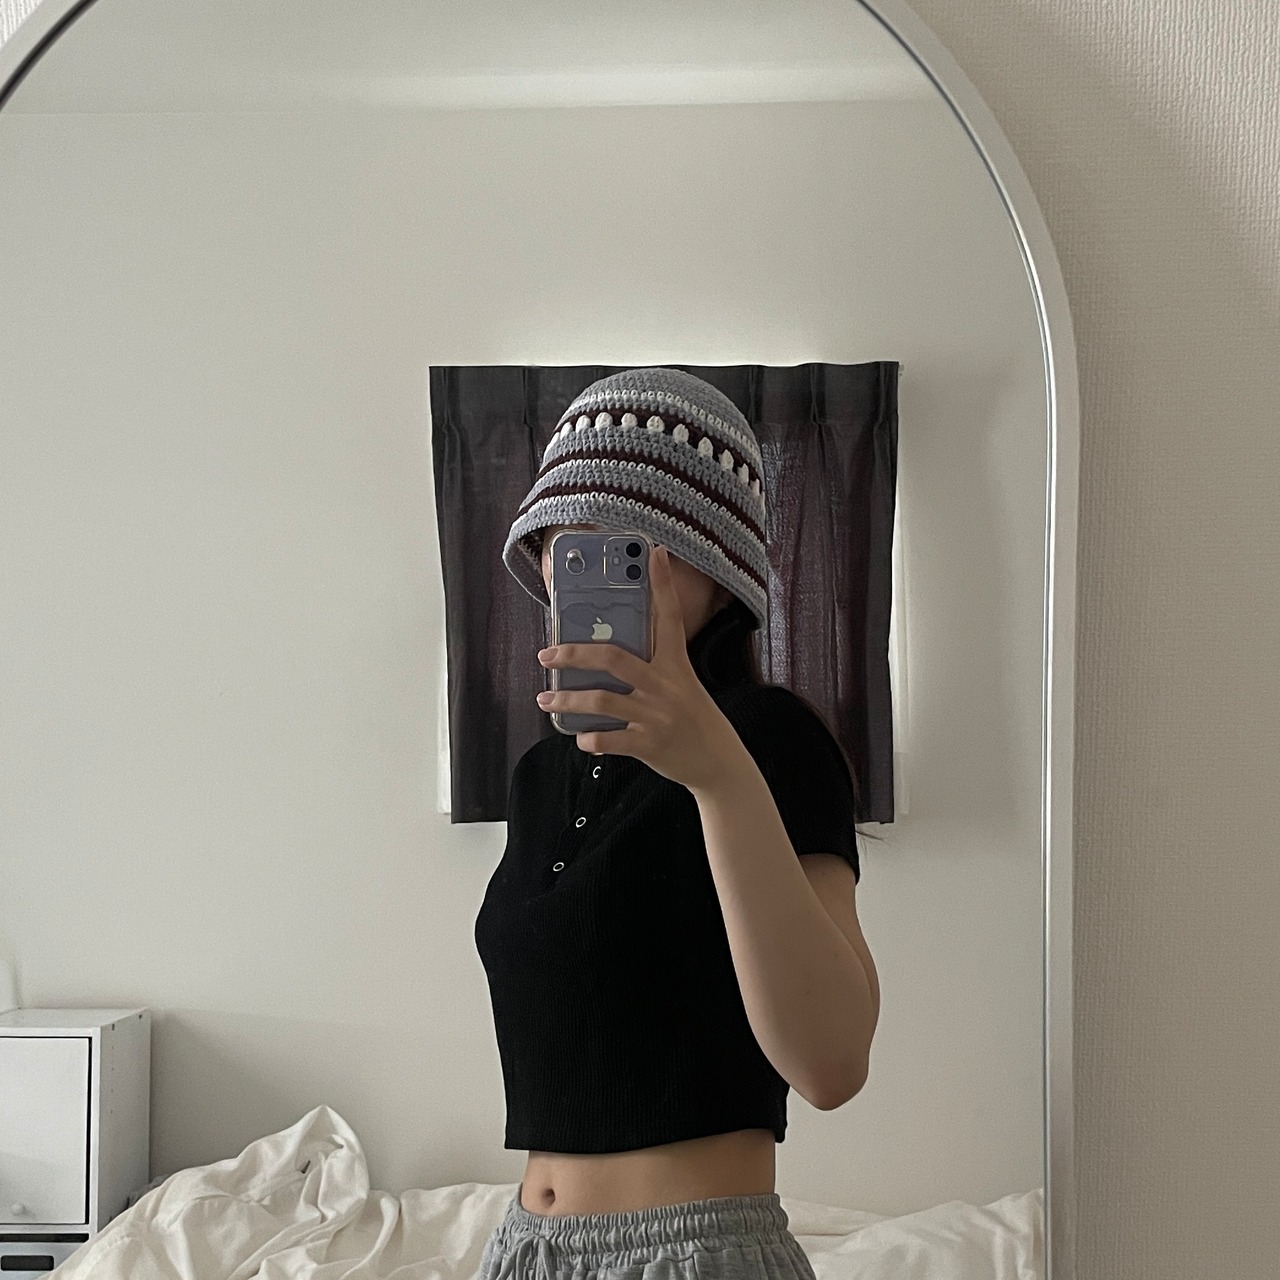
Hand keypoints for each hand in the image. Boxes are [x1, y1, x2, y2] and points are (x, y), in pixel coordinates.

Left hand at [535, 545, 744, 790]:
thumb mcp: (681, 684)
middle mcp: (665, 687)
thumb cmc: (693, 717)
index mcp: (675, 666)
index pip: (669, 618)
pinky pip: (610, 740)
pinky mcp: (650, 744)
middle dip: (574, 654)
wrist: (718, 762)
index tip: (653, 553)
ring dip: (567, 700)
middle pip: (614, 659)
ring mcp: (657, 716)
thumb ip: (651, 667)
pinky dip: (590, 739)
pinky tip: (580, 736)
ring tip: (545, 700)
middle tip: (547, 654)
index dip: (662, 585)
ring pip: (602, 700)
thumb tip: (608, 654)